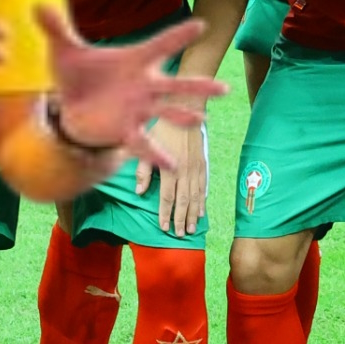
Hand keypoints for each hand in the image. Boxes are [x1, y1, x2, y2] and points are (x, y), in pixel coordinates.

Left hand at [39, 7, 226, 166]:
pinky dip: (156, 155)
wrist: (71, 108)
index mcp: (134, 61)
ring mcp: (139, 109)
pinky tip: (171, 166)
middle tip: (223, 88)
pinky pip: (144, 143)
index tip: (201, 25)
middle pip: (176, 85)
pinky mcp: (127, 129)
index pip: (160, 45)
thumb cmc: (77, 75)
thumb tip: (37, 4)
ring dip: (184, 117)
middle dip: (198, 87)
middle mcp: (144, 86)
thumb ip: (56, 28)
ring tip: (201, 121)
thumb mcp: (65, 51)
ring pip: (168, 113)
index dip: (179, 36)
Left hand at [136, 117, 208, 234]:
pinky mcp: (204, 162)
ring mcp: (197, 168)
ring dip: (194, 214)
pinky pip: (205, 186)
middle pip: (183, 202)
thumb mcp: (146, 143)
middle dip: (181, 220)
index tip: (163, 228)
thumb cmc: (162, 124)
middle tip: (179, 235)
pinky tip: (203, 209)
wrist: (186, 108)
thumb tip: (139, 193)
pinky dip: (204, 200)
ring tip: (192, 228)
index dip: (165, 215)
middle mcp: (186, 171)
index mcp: (170, 168)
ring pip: (196, 197)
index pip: (167, 198)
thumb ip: (144, 169)